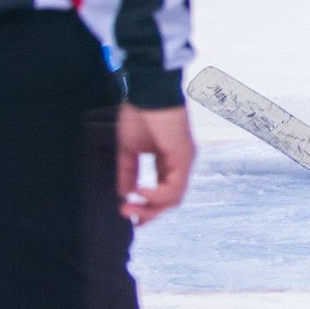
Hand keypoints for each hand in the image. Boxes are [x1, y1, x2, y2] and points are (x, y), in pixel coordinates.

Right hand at [116, 102, 194, 224]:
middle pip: (170, 201)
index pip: (164, 193)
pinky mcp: (184, 156)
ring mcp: (184, 161)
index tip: (131, 218)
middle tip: (129, 217)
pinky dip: (156, 195)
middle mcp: (180, 164)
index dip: (148, 208)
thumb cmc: (139, 113)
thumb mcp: (128, 149)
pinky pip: (173, 186)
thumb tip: (125, 194)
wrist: (149, 91)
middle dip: (148, 213)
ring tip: (129, 207)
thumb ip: (128, 172)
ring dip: (150, 207)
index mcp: (168, 162)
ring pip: (173, 198)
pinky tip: (139, 192)